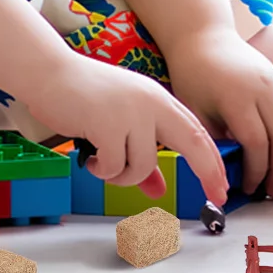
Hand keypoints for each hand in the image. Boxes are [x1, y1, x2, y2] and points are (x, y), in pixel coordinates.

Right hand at [27, 51, 229, 207]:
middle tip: (217, 198)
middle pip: (193, 141)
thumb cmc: (84, 98)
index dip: (212, 161)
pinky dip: (102, 171)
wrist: (50, 74)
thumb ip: (140, 156)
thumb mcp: (121, 122)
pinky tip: (90, 157)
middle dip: (208, 171)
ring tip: (103, 162)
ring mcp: (131, 112)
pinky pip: (114, 167)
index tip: (222, 186)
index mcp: (158, 100)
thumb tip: (157, 190)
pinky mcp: (107, 123)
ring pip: (143, 165)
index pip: (196, 131)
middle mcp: (151, 102)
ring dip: (122, 175)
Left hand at [162, 26, 272, 199]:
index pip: (257, 143)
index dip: (255, 171)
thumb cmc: (193, 74)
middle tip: (272, 195)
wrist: (204, 36)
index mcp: (238, 96)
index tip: (247, 189)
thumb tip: (226, 175)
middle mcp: (263, 89)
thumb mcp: (194, 110)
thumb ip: (213, 141)